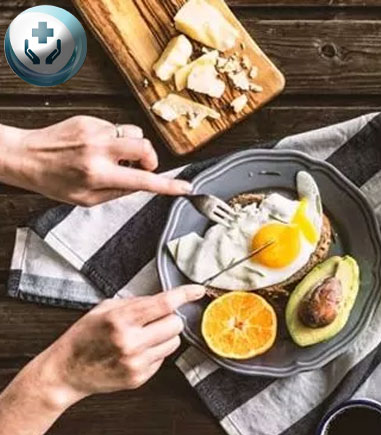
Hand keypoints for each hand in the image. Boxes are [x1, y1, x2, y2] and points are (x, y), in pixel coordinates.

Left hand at [0, 116, 191, 205]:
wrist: (26, 156)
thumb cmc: (53, 181)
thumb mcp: (87, 199)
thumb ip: (118, 193)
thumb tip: (143, 184)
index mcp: (98, 175)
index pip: (143, 181)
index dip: (169, 186)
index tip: (185, 187)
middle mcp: (98, 151)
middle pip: (145, 147)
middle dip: (150, 158)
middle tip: (142, 167)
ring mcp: (94, 132)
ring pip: (133, 134)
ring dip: (132, 146)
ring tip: (116, 157)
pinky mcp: (90, 120)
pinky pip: (116, 128)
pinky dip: (114, 139)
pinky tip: (97, 147)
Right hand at [34, 284, 204, 409]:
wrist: (66, 371)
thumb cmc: (84, 336)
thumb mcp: (104, 309)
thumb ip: (137, 303)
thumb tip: (167, 300)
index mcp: (120, 320)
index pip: (163, 304)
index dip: (185, 294)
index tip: (197, 290)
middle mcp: (130, 342)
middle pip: (175, 324)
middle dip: (169, 318)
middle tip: (154, 320)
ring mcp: (136, 363)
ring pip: (174, 342)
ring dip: (165, 336)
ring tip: (144, 337)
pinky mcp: (139, 378)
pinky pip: (163, 358)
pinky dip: (155, 352)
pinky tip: (136, 352)